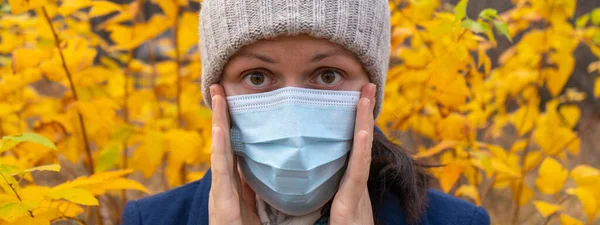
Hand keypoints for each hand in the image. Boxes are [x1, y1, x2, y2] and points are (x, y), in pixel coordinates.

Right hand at [208, 84, 260, 224]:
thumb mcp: (258, 210)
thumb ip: (258, 191)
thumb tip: (269, 171)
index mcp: (234, 185)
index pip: (234, 147)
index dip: (232, 123)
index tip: (232, 100)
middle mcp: (224, 184)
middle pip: (223, 142)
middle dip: (221, 115)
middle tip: (219, 87)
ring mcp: (219, 192)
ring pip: (219, 150)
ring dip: (218, 122)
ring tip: (218, 97)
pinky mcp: (219, 202)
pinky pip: (221, 170)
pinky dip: (219, 148)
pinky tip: (220, 129)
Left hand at [329, 83, 375, 224]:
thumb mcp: (325, 206)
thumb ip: (316, 188)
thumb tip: (298, 167)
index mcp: (348, 182)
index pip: (351, 146)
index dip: (356, 122)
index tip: (357, 98)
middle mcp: (355, 182)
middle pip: (360, 141)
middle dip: (364, 113)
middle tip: (367, 85)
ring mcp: (356, 191)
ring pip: (362, 151)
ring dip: (365, 122)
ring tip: (367, 96)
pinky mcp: (351, 202)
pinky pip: (357, 173)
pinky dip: (362, 151)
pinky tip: (363, 132)